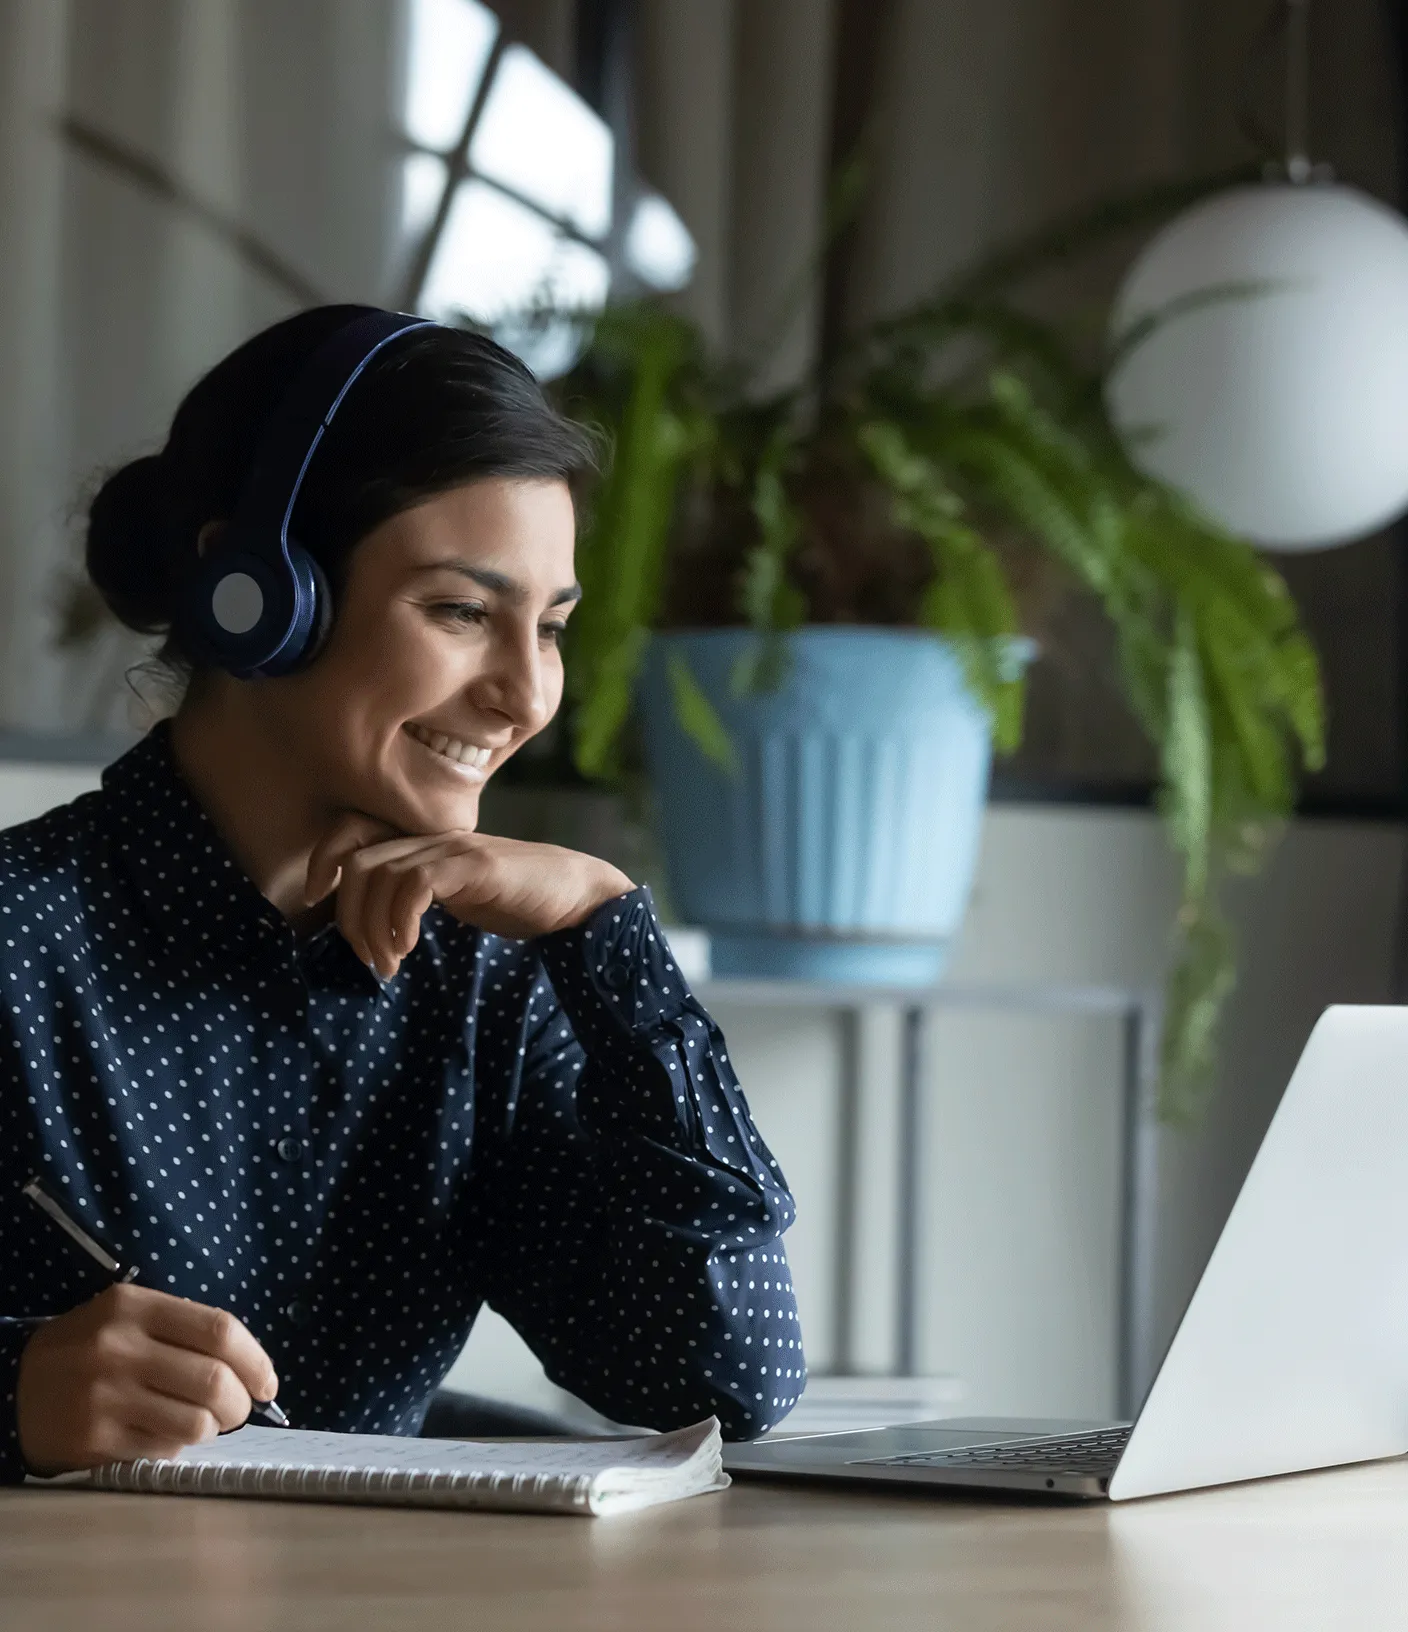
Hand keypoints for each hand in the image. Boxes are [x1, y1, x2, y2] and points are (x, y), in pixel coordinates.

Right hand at [15, 1283, 279, 1476]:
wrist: (16, 1387)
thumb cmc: (91, 1348)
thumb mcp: (129, 1317)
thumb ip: (185, 1330)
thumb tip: (251, 1369)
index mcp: (136, 1307)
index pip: (220, 1330)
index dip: (256, 1360)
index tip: (268, 1384)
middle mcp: (119, 1348)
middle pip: (214, 1380)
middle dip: (240, 1403)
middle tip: (238, 1411)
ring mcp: (105, 1396)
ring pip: (195, 1422)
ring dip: (212, 1429)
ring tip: (203, 1424)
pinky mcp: (95, 1439)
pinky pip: (163, 1450)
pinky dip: (177, 1447)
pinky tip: (164, 1435)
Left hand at [305, 816, 633, 978]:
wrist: (575, 893)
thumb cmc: (516, 899)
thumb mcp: (456, 895)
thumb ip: (419, 896)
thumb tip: (375, 925)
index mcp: (423, 843)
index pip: (352, 832)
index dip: (322, 860)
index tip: (315, 899)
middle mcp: (432, 838)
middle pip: (356, 863)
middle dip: (349, 918)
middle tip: (371, 960)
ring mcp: (453, 849)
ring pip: (379, 875)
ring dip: (373, 929)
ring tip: (390, 964)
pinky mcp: (474, 865)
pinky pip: (415, 884)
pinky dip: (401, 919)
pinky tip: (410, 947)